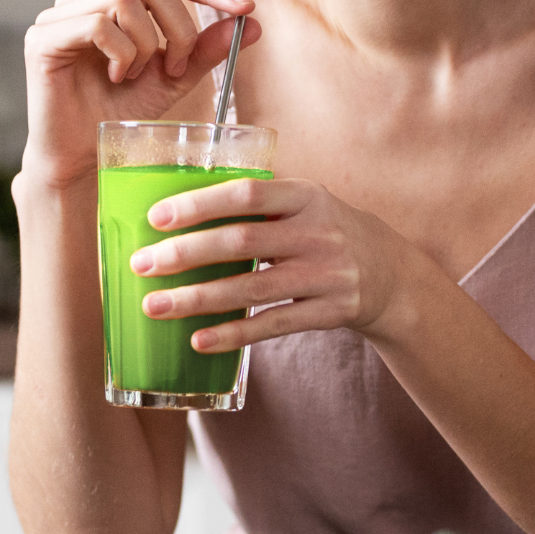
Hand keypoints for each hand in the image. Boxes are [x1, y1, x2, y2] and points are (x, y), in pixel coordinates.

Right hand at [20, 0, 259, 189]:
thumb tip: (249, 24)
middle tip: (173, 70)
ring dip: (144, 45)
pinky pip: (97, 24)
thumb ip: (203, 52)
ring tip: (135, 78)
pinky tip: (115, 79)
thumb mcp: (170, 82)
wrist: (81, 157)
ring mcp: (61, 14)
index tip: (244, 9)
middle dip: (177, 28)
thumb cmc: (118, 117)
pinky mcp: (43, 36)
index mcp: (116, 3)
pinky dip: (119, 54)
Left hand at [130, 178, 417, 352]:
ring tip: (155, 306)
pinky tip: (199, 340)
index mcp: (306, 196)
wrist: (391, 274)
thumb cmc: (326, 234)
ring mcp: (325, 275)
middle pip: (242, 242)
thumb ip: (259, 205)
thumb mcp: (305, 205)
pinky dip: (234, 334)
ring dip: (198, 299)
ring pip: (252, 289)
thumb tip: (181, 209)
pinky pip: (273, 325)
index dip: (200, 205)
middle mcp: (318, 233)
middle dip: (186, 254)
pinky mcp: (330, 312)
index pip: (248, 193)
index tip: (157, 218)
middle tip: (143, 265)